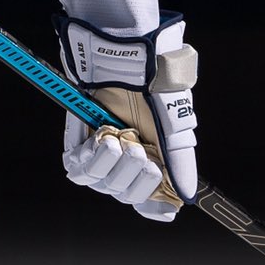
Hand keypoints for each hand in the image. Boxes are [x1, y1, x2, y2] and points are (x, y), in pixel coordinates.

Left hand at [55, 12, 197, 222]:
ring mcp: (101, 154)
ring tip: (121, 139)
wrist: (122, 58)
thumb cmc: (152, 87)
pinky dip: (92, 159)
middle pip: (127, 195)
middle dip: (136, 178)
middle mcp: (127, 161)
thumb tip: (187, 196)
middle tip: (140, 152)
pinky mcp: (77, 145)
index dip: (155, 207)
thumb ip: (180, 161)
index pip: (152, 200)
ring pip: (104, 185)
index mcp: (155, 159)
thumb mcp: (173, 124)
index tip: (162, 207)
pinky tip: (104, 138)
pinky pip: (79, 171)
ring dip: (114, 167)